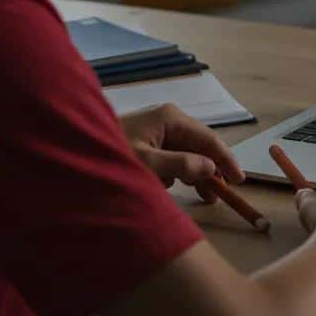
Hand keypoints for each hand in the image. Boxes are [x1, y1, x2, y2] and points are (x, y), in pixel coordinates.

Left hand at [124, 103, 243, 192]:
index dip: (226, 160)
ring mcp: (159, 130)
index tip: (239, 180)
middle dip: (211, 170)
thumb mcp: (148, 164)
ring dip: (197, 174)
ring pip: (189, 153)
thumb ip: (181, 165)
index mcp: (171, 118)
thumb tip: (211, 167)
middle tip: (218, 196)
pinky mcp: (150, 141)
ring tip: (205, 197)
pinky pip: (175, 157)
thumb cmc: (112, 155)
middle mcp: (169, 120)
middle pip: (201, 146)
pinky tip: (175, 185)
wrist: (76, 151)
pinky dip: (180, 172)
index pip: (209, 139)